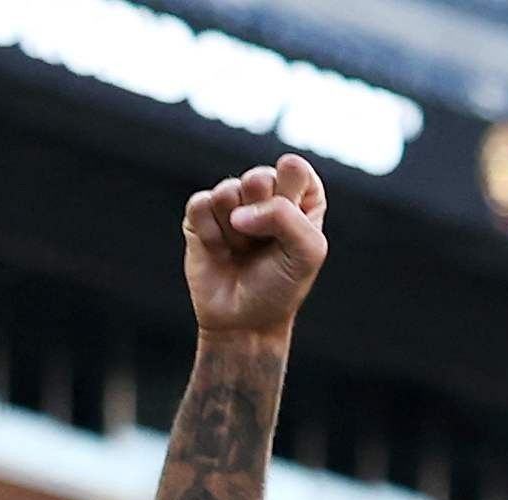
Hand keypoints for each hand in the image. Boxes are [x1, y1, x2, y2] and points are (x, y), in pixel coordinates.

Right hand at [180, 155, 326, 344]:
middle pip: (259, 176)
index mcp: (300, 193)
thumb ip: (285, 216)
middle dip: (261, 218)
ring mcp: (231, 201)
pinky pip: (200, 205)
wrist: (244, 323)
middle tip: (263, 245)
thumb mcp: (307, 253)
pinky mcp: (201, 213)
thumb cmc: (281, 286)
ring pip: (227, 190)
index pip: (293, 168)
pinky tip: (219, 251)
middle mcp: (266, 191)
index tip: (291, 232)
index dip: (289, 202)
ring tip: (242, 251)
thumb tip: (238, 212)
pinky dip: (211, 235)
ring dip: (236, 232)